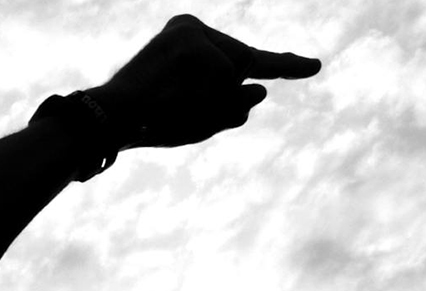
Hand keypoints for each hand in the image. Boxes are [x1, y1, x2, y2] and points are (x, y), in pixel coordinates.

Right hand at [92, 14, 320, 148]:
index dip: (285, 65)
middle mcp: (193, 31)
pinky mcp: (189, 37)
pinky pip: (223, 78)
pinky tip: (172, 97)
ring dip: (212, 104)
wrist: (110, 123)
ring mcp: (192, 33)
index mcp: (193, 46)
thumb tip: (261, 90)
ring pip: (237, 74)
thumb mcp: (200, 123)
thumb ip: (233, 110)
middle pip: (245, 67)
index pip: (248, 59)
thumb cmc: (150, 126)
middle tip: (182, 113)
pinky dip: (204, 98)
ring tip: (171, 108)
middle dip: (224, 100)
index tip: (315, 67)